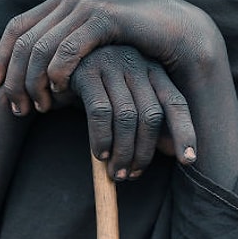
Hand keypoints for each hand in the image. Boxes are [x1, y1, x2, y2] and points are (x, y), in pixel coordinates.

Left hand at [0, 0, 218, 116]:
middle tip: (18, 109)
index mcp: (60, 2)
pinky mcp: (103, 18)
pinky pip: (68, 49)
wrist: (171, 27)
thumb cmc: (130, 42)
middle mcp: (68, 0)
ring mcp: (85, 6)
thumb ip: (62, 48)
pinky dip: (58, 73)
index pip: (16, 28)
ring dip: (35, 83)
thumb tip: (29, 73)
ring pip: (42, 49)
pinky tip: (61, 92)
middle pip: (24, 42)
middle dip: (15, 79)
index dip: (1, 56)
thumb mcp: (89, 43)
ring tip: (40, 108)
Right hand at [69, 45, 196, 178]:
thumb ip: (144, 121)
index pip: (176, 102)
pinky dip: (102, 139)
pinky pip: (100, 112)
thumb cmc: (92, 88)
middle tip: (133, 176)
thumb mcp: (122, 100)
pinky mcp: (86, 70)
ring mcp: (111, 63)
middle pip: (151, 114)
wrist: (50, 64)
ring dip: (123, 152)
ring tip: (116, 173)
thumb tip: (172, 152)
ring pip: (127, 117)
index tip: (187, 160)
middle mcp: (136, 62)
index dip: (184, 132)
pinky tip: (100, 155)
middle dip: (144, 152)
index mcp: (152, 68)